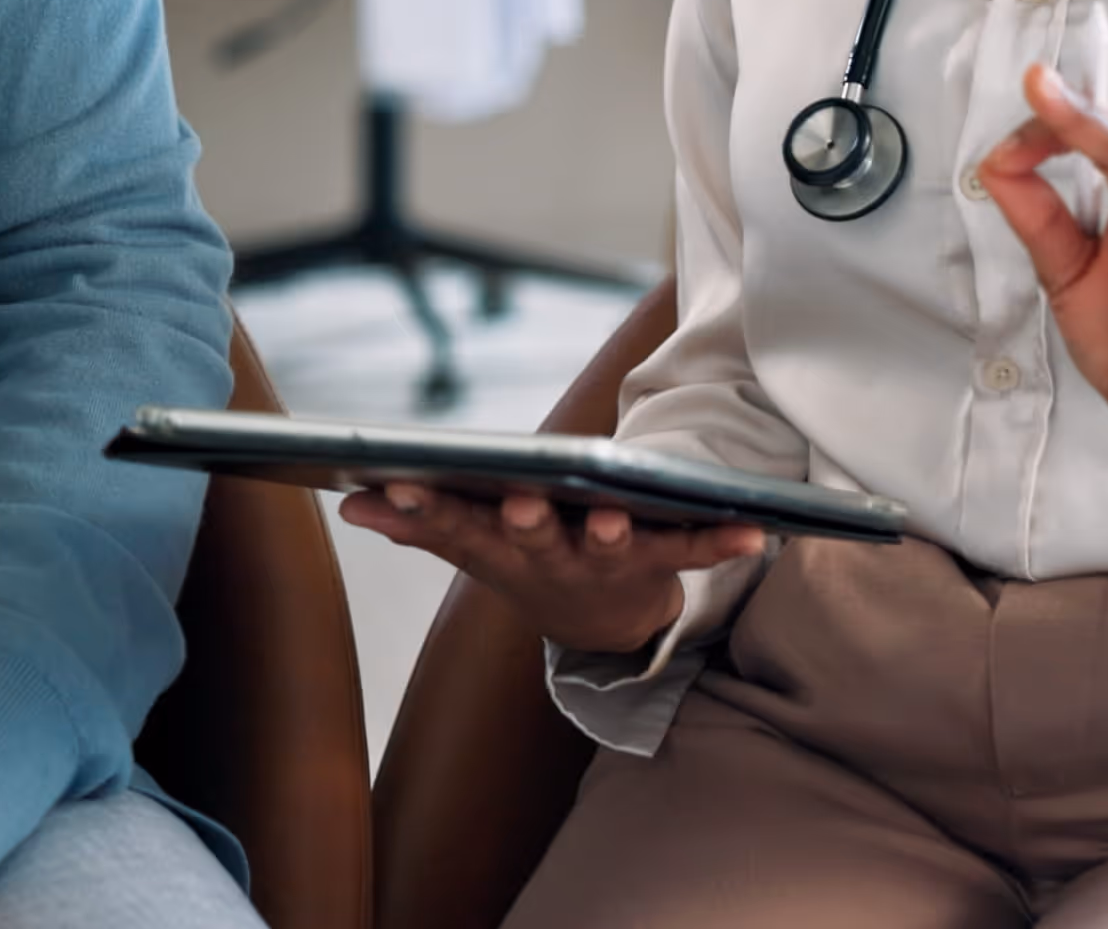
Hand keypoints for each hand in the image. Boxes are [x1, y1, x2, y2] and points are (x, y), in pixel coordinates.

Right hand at [338, 484, 764, 655]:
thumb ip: (418, 523)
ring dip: (608, 532)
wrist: (602, 624)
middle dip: (524, 519)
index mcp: (498, 545)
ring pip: (604, 545)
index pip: (453, 525)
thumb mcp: (471, 545)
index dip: (426, 508)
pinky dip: (721, 542)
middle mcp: (548, 555)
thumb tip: (351, 501)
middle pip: (531, 537)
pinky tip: (755, 531)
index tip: (398, 483)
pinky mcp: (656, 562)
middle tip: (518, 503)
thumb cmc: (529, 559)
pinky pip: (690, 549)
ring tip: (612, 517)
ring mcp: (603, 560)